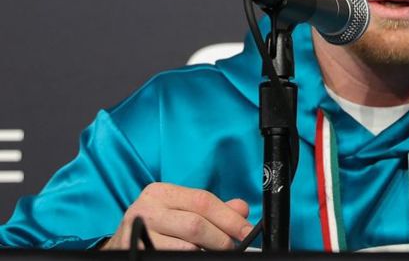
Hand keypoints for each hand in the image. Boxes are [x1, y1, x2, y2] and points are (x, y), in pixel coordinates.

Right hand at [100, 183, 253, 250]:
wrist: (122, 245)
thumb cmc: (157, 227)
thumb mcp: (181, 211)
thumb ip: (212, 209)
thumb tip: (241, 209)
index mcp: (162, 193)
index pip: (204, 201)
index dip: (230, 218)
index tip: (247, 231)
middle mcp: (148, 209)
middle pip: (196, 224)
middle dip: (220, 239)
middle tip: (230, 247)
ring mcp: (140, 232)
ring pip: (185, 247)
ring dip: (205, 252)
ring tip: (210, 252)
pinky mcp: (137, 250)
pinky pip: (171, 256)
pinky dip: (189, 257)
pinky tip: (195, 256)